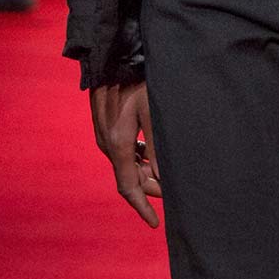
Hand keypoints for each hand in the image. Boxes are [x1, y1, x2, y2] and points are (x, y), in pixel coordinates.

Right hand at [90, 80, 161, 226]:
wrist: (112, 55)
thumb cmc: (137, 80)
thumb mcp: (154, 112)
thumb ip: (158, 147)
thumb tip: (163, 179)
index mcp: (117, 145)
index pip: (127, 187)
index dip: (142, 207)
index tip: (155, 223)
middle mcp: (106, 144)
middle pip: (129, 178)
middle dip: (151, 187)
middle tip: (175, 189)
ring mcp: (103, 135)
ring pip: (126, 164)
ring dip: (146, 171)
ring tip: (168, 171)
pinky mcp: (105, 126)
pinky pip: (122, 151)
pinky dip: (138, 157)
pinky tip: (152, 151)